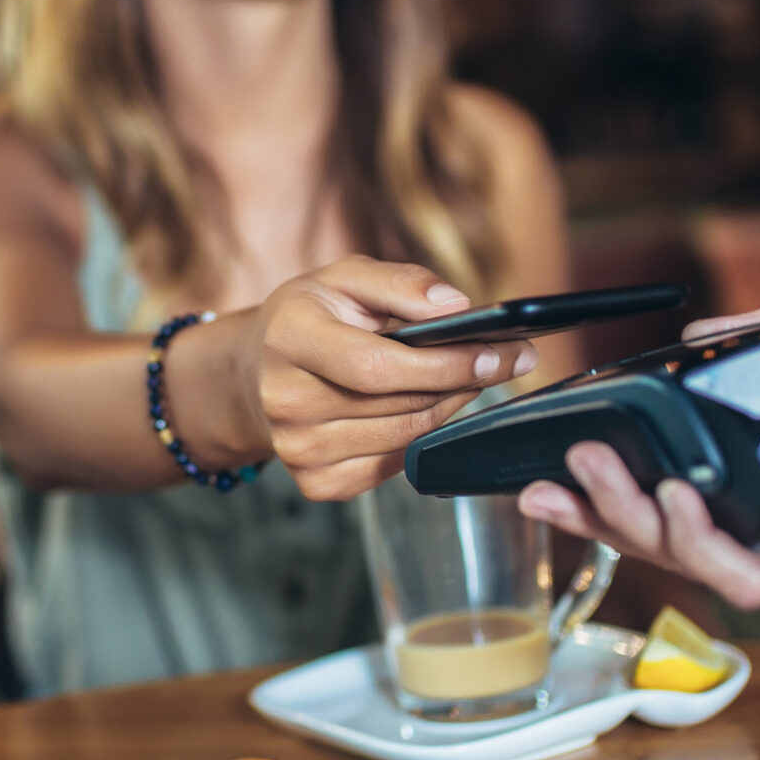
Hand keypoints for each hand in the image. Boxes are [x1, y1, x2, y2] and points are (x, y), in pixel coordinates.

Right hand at [236, 256, 535, 500]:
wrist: (254, 373)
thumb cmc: (311, 318)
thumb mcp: (345, 278)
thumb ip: (401, 282)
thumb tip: (457, 307)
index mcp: (288, 338)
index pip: (378, 366)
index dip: (445, 364)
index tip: (498, 352)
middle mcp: (285, 400)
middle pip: (401, 405)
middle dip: (463, 383)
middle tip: (505, 361)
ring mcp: (298, 449)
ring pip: (407, 438)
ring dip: (448, 409)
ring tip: (468, 380)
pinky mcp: (316, 482)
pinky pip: (395, 466)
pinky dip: (421, 438)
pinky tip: (423, 410)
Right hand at [516, 309, 759, 611]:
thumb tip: (695, 335)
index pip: (690, 524)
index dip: (616, 507)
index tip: (561, 476)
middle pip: (679, 553)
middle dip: (599, 523)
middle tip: (544, 486)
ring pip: (702, 568)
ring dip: (633, 524)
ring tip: (591, 471)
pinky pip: (755, 576)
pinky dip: (698, 542)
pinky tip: (668, 496)